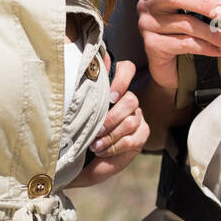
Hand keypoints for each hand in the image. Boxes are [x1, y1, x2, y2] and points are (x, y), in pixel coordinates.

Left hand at [72, 58, 149, 185]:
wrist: (84, 156)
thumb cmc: (80, 128)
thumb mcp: (79, 108)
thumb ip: (86, 87)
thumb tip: (86, 63)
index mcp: (113, 87)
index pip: (127, 69)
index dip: (121, 80)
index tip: (110, 97)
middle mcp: (127, 99)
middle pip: (130, 100)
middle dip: (112, 117)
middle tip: (97, 129)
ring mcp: (137, 116)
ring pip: (131, 121)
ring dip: (110, 135)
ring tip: (95, 144)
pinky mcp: (142, 134)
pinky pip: (132, 139)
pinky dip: (114, 146)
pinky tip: (102, 150)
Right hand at [137, 0, 220, 92]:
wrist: (173, 69)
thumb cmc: (188, 33)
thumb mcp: (203, 13)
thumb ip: (216, 1)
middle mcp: (149, 5)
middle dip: (203, 4)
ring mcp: (147, 25)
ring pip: (184, 24)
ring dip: (211, 33)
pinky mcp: (151, 45)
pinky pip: (183, 43)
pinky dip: (206, 48)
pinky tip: (219, 51)